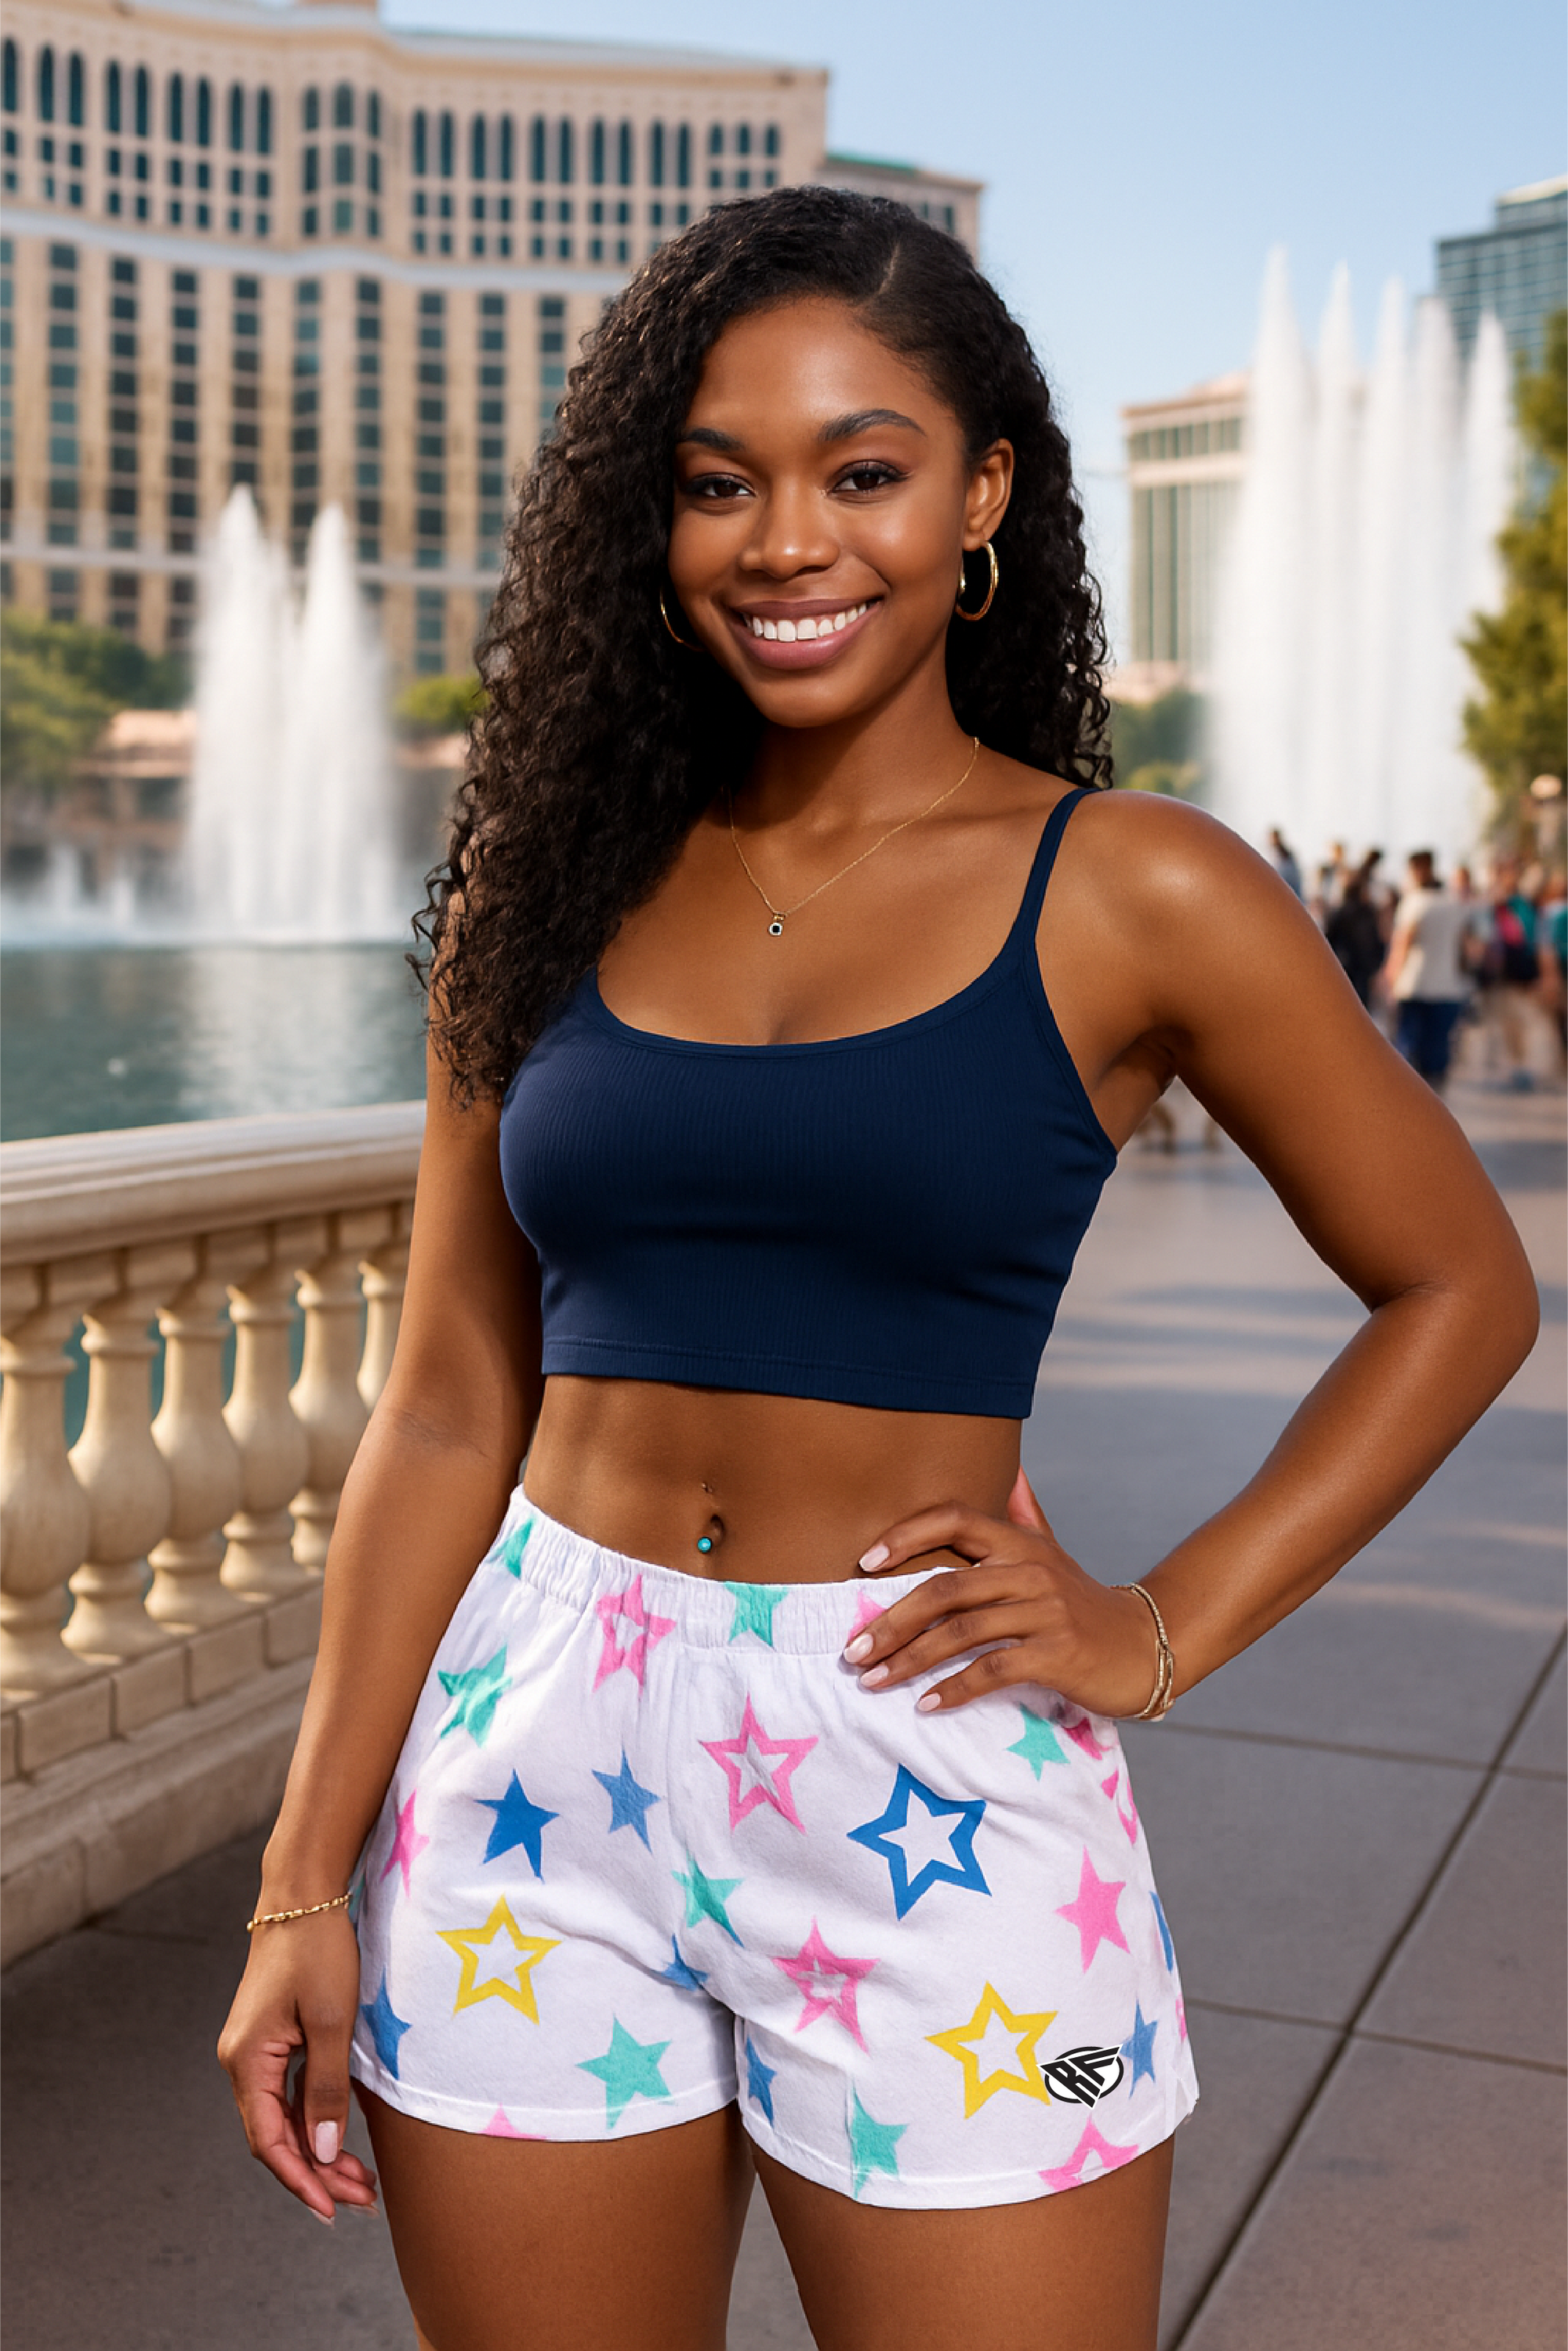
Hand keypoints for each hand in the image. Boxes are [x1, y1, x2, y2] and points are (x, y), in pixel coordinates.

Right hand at [217, 1908, 378, 2222]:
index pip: (268, 2141)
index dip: (301, 2180)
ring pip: (282, 2117)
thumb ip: (326, 2088)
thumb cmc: (318, 1950)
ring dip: (318, 2149)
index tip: (333, 2210)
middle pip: (275, 2135)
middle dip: (317, 2171)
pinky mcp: (272, 2040)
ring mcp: (255, 2051)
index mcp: (247, 2061)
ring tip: (360, 2179)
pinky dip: (313, 2117)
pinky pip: (287, 2094)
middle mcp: (241, 2062)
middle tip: (362, 2198)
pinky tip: (341, 2137)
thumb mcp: (331, 2022)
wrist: (304, 1895)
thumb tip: (321, 2152)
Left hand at [844, 1468, 1164, 1718]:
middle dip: (891, 1621)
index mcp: (1020, 1541)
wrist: (1144, 1646)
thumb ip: (1023, 1512)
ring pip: (961, 1632)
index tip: (864, 1563)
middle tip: (853, 1651)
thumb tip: (1009, 1465)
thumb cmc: (1082, 1601)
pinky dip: (954, 1690)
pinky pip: (992, 1670)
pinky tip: (926, 1706)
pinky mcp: (1056, 1653)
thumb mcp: (1052, 1550)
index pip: (954, 1519)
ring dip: (910, 1661)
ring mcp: (1045, 1611)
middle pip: (944, 1588)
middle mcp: (1030, 1569)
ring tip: (874, 1681)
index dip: (905, 1535)